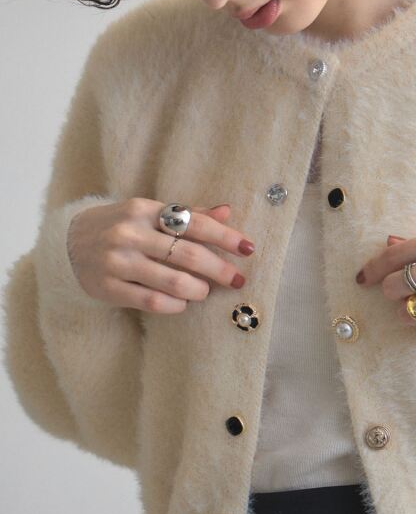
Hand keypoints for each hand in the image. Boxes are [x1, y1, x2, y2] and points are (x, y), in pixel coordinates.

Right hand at [66, 198, 255, 312]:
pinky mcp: (107, 288)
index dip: (225, 237)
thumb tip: (227, 212)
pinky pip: (151, 301)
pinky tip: (183, 303)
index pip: (194, 223)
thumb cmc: (122, 225)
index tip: (248, 248)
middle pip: (187, 254)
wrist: (69, 243)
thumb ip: (188, 214)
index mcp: (144, 209)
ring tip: (206, 291)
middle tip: (237, 279)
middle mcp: (129, 233)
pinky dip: (175, 305)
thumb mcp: (150, 212)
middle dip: (219, 269)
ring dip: (198, 289)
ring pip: (172, 281)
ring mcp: (117, 261)